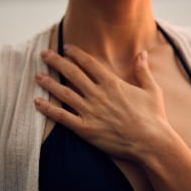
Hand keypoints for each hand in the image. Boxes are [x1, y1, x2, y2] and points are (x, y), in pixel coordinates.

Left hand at [34, 45, 167, 159]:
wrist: (151, 142)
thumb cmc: (153, 116)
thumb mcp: (151, 89)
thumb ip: (143, 70)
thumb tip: (142, 52)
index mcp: (112, 83)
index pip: (88, 63)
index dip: (75, 54)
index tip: (65, 47)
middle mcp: (98, 94)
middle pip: (72, 73)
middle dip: (56, 61)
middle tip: (44, 54)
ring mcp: (90, 111)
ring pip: (64, 93)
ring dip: (49, 83)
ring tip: (37, 75)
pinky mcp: (86, 129)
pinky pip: (63, 117)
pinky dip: (49, 109)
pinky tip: (37, 102)